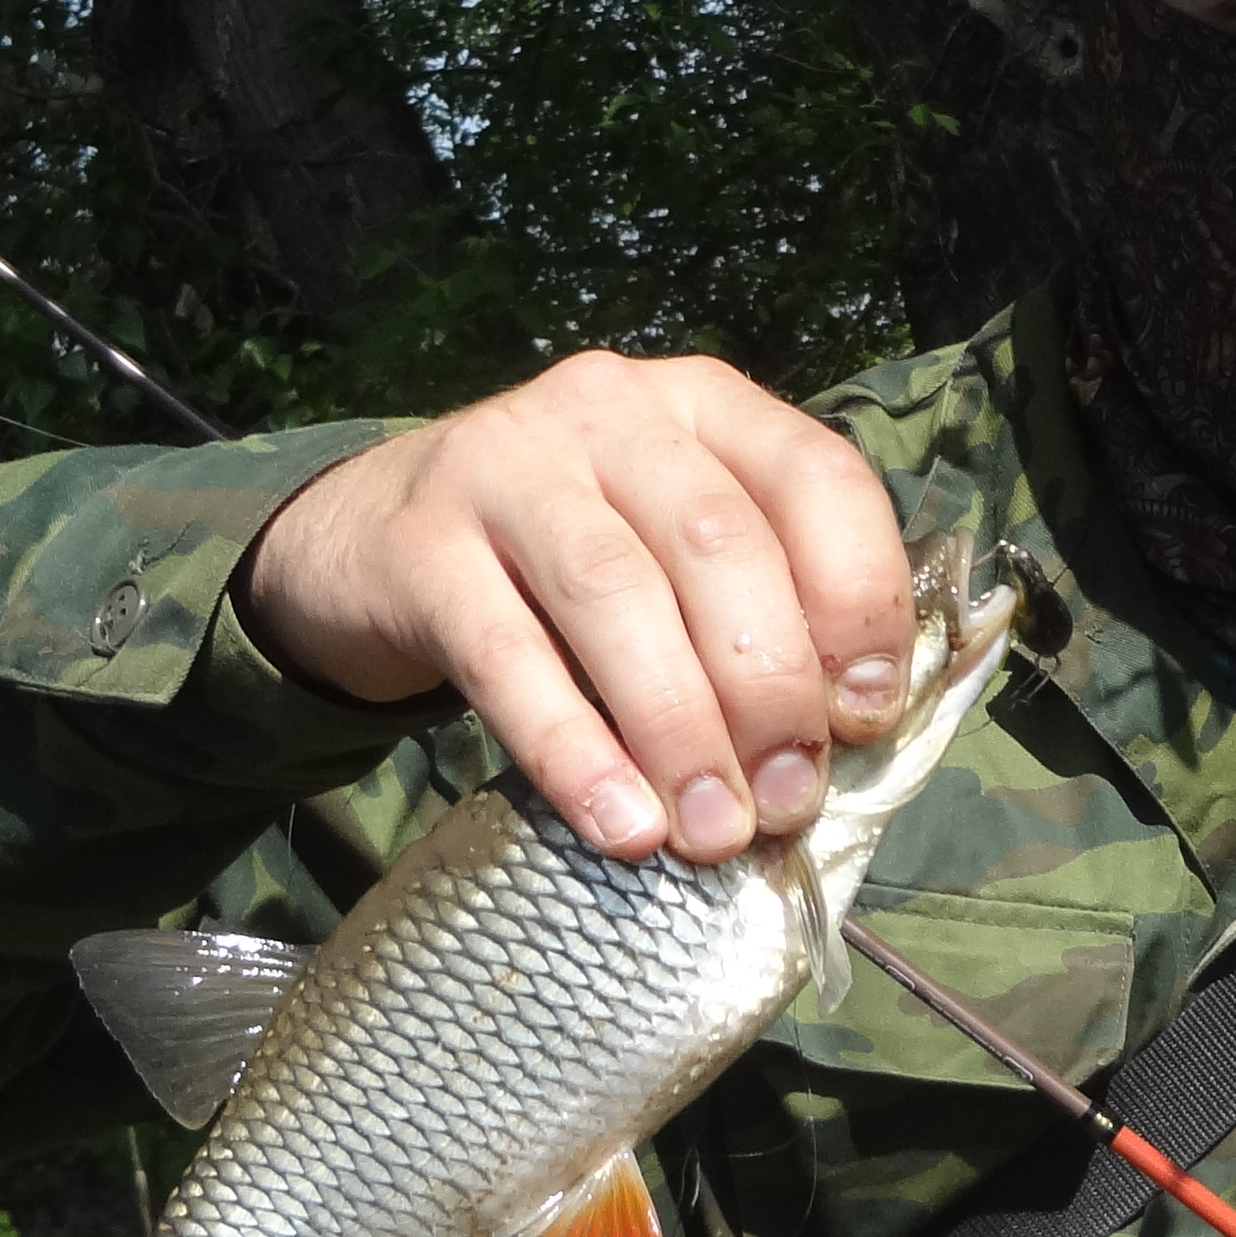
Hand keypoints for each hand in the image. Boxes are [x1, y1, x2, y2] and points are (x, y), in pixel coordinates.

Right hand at [238, 349, 912, 862]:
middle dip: (769, 687)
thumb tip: (840, 741)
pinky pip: (506, 657)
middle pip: (718, 543)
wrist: (370, 541)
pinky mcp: (420, 543)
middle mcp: (610, 410)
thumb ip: (758, 611)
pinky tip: (621, 826)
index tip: (865, 718)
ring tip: (711, 831)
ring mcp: (504, 463)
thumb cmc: (565, 568)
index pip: (816, 478)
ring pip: (616, 594)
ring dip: (679, 728)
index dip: (858, 601)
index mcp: (705, 405)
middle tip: (787, 802)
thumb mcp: (671, 554)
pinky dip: (574, 752)